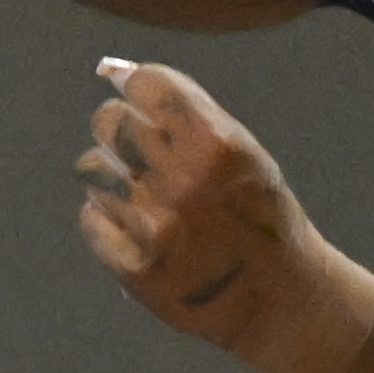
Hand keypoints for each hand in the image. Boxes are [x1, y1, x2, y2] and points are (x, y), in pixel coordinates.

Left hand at [73, 60, 373, 372]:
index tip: (145, 108)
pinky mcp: (133, 266)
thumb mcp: (243, 154)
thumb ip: (185, 111)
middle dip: (121, 132)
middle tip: (145, 159)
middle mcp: (184, 180)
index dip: (137, 91)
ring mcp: (154, 225)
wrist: (282, 304)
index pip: (144, 84)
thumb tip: (111, 68)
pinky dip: (108, 219)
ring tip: (145, 200)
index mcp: (218, 145)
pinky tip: (140, 231)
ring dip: (113, 177)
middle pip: (109, 121)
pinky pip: (91, 216)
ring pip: (92, 167)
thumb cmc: (260, 217)